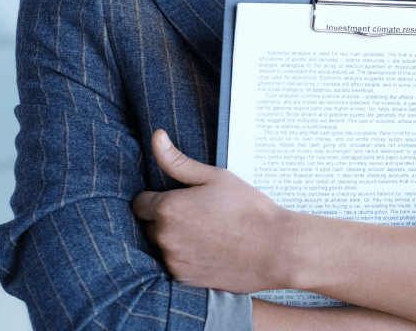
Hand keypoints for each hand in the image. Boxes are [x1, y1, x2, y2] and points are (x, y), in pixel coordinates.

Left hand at [133, 130, 293, 292]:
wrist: (274, 249)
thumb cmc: (248, 208)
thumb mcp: (215, 177)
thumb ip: (177, 161)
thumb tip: (156, 136)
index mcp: (168, 208)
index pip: (140, 203)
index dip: (159, 198)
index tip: (181, 200)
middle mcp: (164, 236)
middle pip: (150, 225)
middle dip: (166, 220)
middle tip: (198, 215)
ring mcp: (173, 260)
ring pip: (162, 246)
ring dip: (176, 240)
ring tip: (208, 234)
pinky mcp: (183, 278)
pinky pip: (175, 264)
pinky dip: (186, 258)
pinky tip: (210, 251)